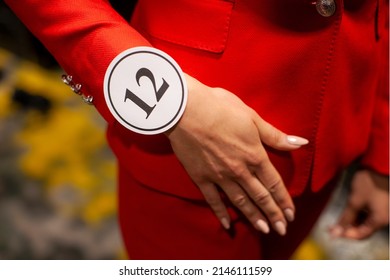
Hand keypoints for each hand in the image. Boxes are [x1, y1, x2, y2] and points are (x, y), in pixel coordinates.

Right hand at [166, 75, 307, 234]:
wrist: (185, 110)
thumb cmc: (220, 108)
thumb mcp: (252, 117)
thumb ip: (274, 135)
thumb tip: (300, 143)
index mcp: (254, 155)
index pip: (274, 183)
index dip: (284, 200)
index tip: (292, 214)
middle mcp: (240, 170)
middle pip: (260, 197)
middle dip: (273, 215)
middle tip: (282, 229)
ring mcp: (219, 176)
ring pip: (240, 202)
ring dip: (253, 217)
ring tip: (264, 230)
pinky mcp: (201, 177)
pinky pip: (213, 200)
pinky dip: (221, 213)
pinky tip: (227, 224)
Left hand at [330, 169, 388, 238]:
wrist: (380, 167)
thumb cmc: (369, 183)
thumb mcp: (354, 201)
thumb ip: (345, 218)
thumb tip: (335, 233)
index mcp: (380, 221)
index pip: (361, 235)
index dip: (345, 235)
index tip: (331, 232)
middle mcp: (384, 220)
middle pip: (363, 231)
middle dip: (347, 229)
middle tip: (332, 227)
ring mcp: (382, 214)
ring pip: (365, 224)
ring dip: (351, 222)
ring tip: (338, 219)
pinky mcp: (380, 208)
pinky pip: (368, 217)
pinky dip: (357, 216)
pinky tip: (348, 212)